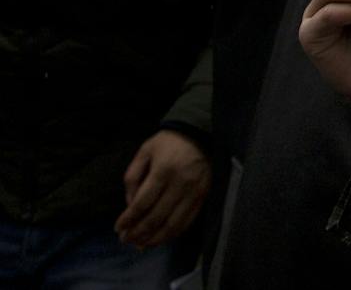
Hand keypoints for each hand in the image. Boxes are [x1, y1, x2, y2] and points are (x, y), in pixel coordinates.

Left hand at [115, 130, 209, 248]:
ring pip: (173, 224)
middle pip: (156, 217)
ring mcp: (195, 192)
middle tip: (126, 239)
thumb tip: (129, 206)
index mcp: (163, 171)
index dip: (128, 219)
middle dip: (138, 232)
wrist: (199, 134)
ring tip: (141, 244)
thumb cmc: (167, 143)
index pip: (142, 204)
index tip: (118, 228)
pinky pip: (187, 221)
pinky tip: (160, 238)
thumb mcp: (143, 153)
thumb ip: (132, 178)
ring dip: (155, 238)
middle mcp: (181, 184)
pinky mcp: (203, 197)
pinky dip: (172, 234)